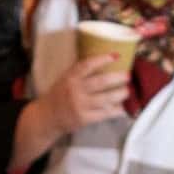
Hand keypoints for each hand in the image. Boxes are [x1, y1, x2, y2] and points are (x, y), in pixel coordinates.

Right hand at [11, 52, 129, 173]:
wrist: (46, 117)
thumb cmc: (59, 96)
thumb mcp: (64, 79)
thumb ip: (79, 72)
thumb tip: (103, 61)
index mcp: (70, 78)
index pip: (87, 65)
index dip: (102, 59)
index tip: (116, 55)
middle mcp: (75, 90)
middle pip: (100, 82)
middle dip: (117, 78)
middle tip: (127, 75)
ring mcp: (80, 105)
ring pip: (106, 98)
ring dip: (120, 94)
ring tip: (127, 91)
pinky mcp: (85, 119)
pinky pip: (104, 113)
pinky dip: (115, 110)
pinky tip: (122, 107)